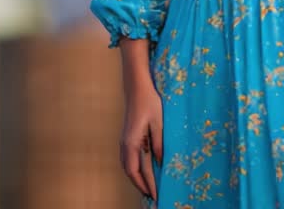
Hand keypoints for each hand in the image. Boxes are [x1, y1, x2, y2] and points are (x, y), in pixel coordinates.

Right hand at [120, 85, 162, 200]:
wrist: (136, 87)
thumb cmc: (149, 102)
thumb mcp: (158, 123)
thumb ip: (158, 143)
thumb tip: (160, 162)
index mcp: (132, 142)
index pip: (137, 171)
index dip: (145, 184)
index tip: (154, 195)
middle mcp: (125, 144)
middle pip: (129, 171)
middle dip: (140, 184)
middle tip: (152, 195)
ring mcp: (124, 140)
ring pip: (126, 165)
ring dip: (136, 177)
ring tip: (148, 186)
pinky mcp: (126, 136)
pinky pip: (127, 158)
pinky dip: (134, 168)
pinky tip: (142, 169)